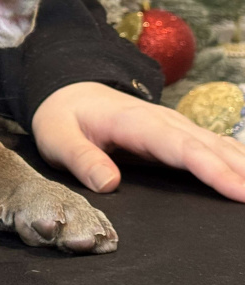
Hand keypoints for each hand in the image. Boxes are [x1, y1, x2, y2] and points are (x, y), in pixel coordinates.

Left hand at [32, 82, 244, 202]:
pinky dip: (239, 162)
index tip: (241, 191)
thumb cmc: (62, 118)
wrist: (67, 93)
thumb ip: (81, 159)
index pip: (182, 147)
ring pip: (220, 146)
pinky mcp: (178, 135)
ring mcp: (174, 127)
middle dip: (243, 172)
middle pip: (211, 147)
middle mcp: (163, 122)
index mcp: (136, 123)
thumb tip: (109, 184)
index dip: (213, 169)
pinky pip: (215, 147)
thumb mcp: (57, 138)